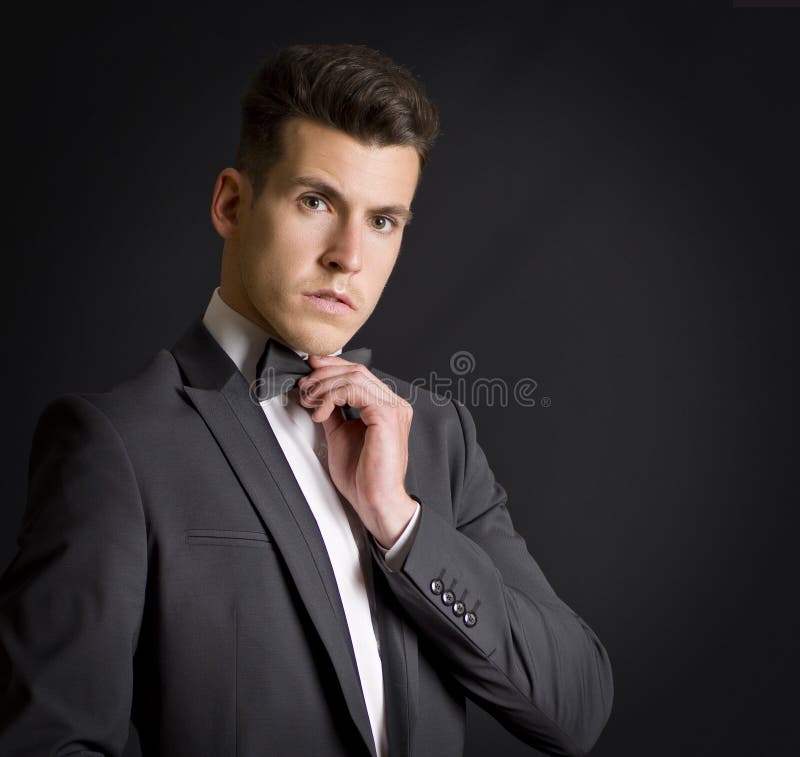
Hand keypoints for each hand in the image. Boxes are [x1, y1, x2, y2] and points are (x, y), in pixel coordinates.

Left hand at [297, 354, 417, 547]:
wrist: (375, 500)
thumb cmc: (363, 476)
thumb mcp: (340, 434)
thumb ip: (334, 412)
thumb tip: (319, 395)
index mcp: (386, 406)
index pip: (359, 373)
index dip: (333, 366)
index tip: (311, 367)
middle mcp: (393, 403)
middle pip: (356, 370)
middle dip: (323, 374)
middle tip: (305, 387)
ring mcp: (392, 408)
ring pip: (353, 377)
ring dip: (324, 386)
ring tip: (310, 401)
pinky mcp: (386, 415)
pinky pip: (353, 391)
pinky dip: (331, 397)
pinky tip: (321, 412)